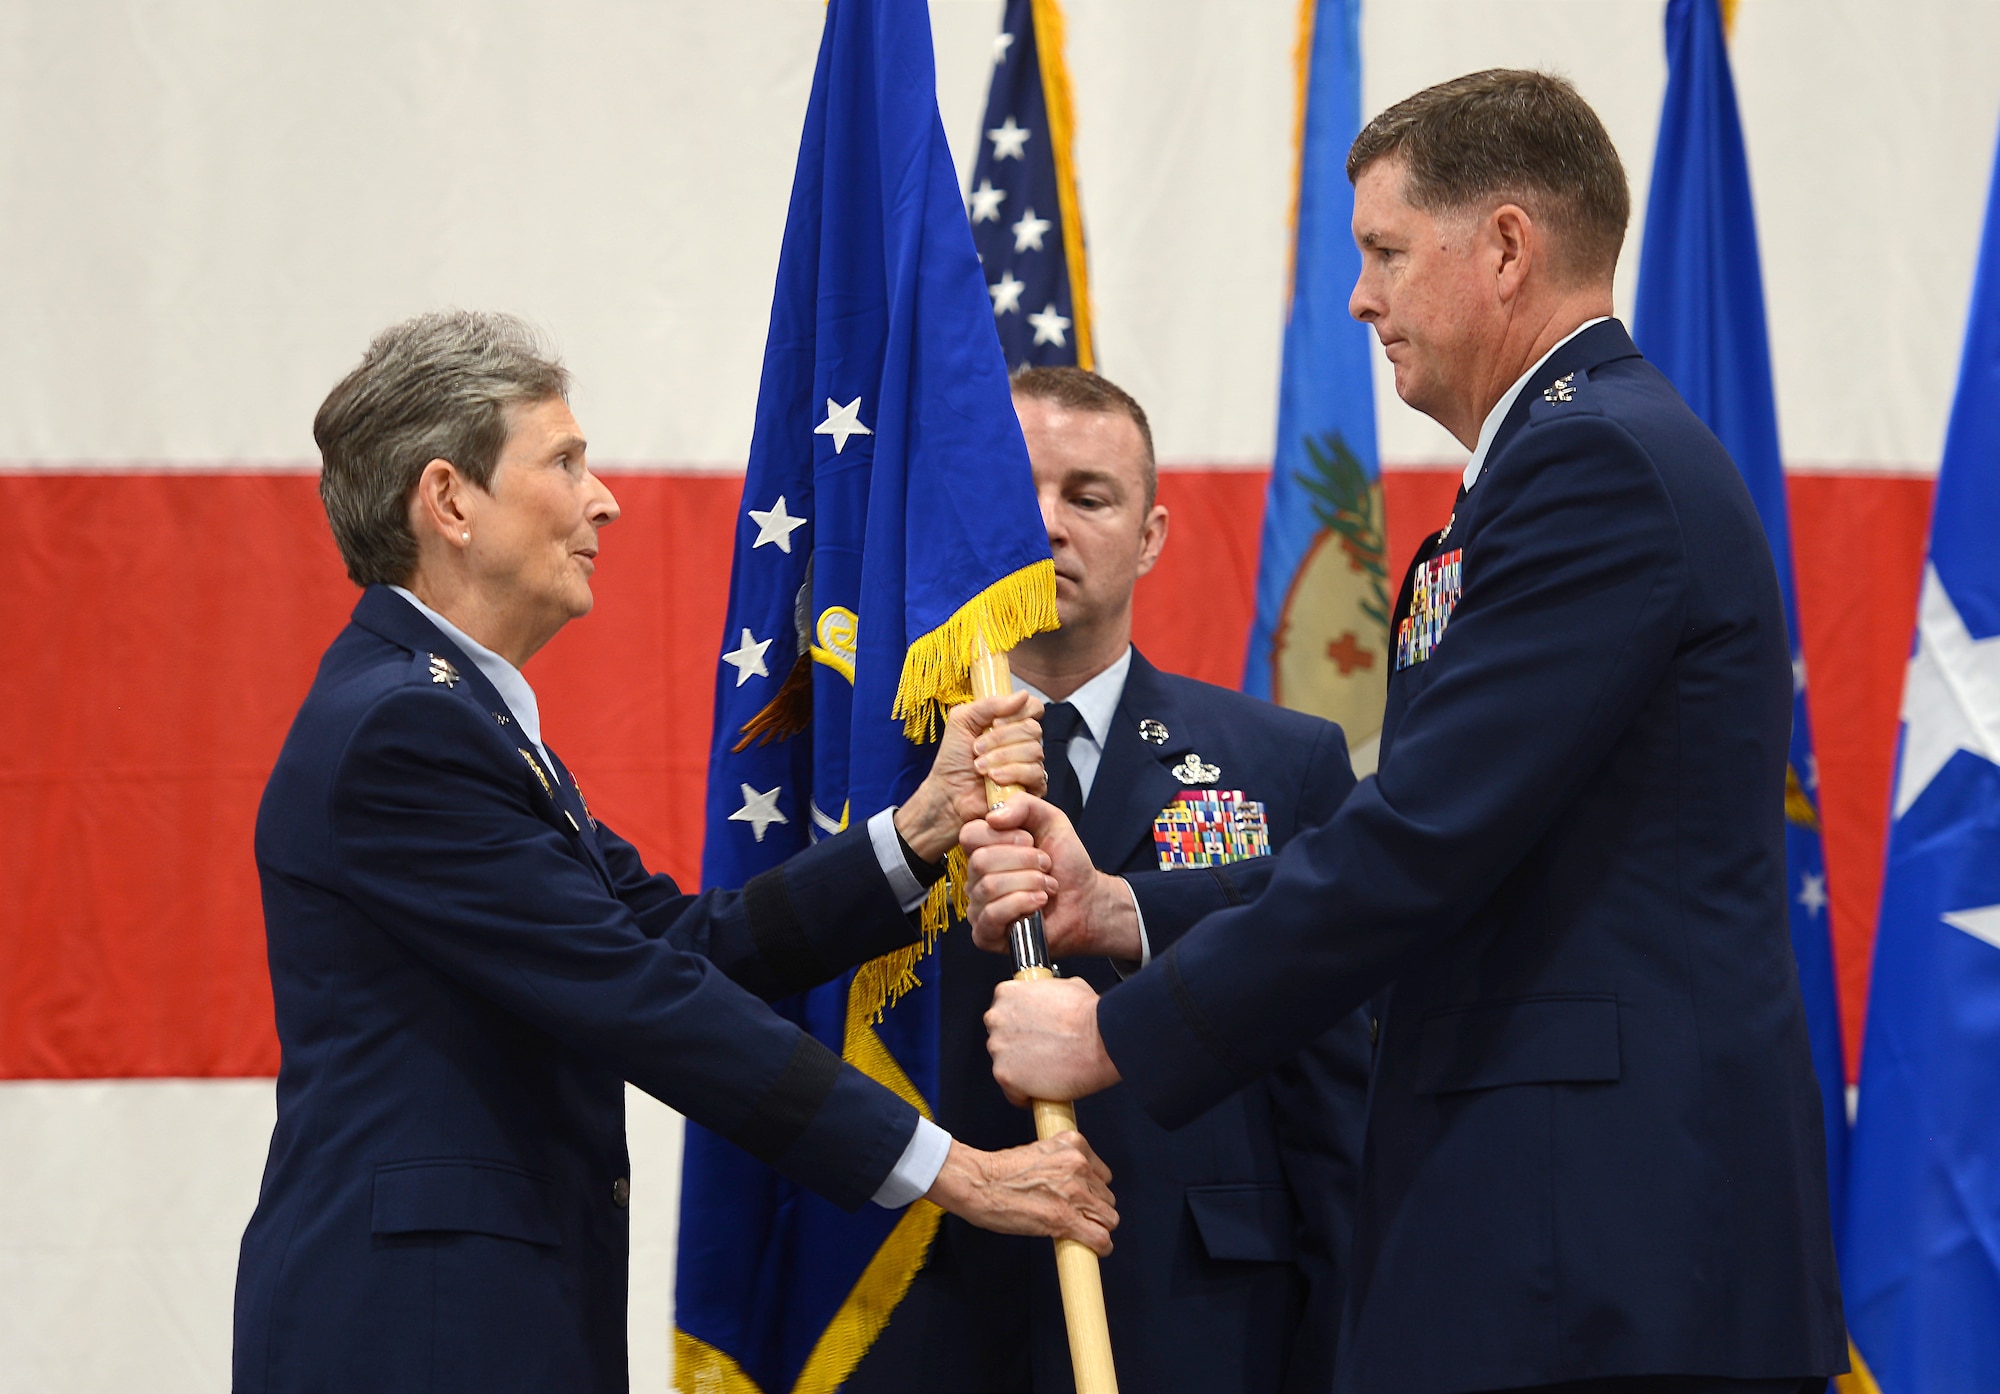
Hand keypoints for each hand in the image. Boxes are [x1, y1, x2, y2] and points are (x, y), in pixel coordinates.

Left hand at [895, 691, 1045, 861]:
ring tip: (980, 766)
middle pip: (1033, 729)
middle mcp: (1023, 743)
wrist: (948, 793)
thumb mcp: (962, 720)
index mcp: (1010, 724)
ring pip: (1035, 751)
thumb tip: (1022, 695)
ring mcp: (1029, 765)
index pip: (1033, 708)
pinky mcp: (1032, 788)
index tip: (994, 722)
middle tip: (977, 748)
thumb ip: (990, 704)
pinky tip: (994, 778)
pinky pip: (1036, 773)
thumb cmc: (953, 760)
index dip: (1018, 712)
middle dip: (1001, 738)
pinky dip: (1012, 773)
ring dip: (1002, 757)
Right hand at [924, 1133, 1117, 1255]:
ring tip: (1076, 1231)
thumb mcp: (1040, 1152)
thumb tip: (1076, 1185)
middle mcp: (1079, 1165)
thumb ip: (1063, 1163)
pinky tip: (1089, 1248)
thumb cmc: (1000, 1171)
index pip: (1102, 1174)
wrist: (978, 1183)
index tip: (1083, 1200)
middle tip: (1074, 1216)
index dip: (1092, 1191)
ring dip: (1095, 1227)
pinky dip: (1098, 1246)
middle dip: (1093, 1209)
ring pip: (1108, 1219)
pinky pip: (1100, 1238)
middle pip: (1107, 1197)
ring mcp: (1075, 1192)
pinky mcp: (1066, 1218)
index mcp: (1073, 1144)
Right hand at [961, 795, 1140, 960]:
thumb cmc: (1066, 864)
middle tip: (1046, 866)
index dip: (1004, 836)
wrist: (1085, 901)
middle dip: (1025, 862)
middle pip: (981, 861)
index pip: (970, 835)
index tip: (1031, 841)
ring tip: (1047, 887)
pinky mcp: (984, 933)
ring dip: (1030, 883)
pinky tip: (1039, 904)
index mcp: (985, 849)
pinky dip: (1022, 904)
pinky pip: (991, 914)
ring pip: (990, 886)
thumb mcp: (1052, 821)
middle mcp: (976, 877)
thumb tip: (993, 817)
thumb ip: (1024, 805)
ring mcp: (978, 906)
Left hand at [986, 974, 1120, 1106]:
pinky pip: (1012, 1092)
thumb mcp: (1067, 987)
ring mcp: (998, 1048)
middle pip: (1000, 1038)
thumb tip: (1051, 1002)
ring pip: (1004, 1065)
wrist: (1101, 1039)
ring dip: (1022, 1070)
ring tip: (1048, 1072)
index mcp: (1008, 994)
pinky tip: (1045, 1090)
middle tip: (1043, 1052)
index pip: (1004, 1012)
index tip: (1033, 1033)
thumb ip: (1046, 994)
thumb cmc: (1089, 1016)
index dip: (1021, 1024)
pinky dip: (1026, 1095)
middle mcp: (996, 1019)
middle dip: (1018, 1047)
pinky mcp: (1004, 1075)